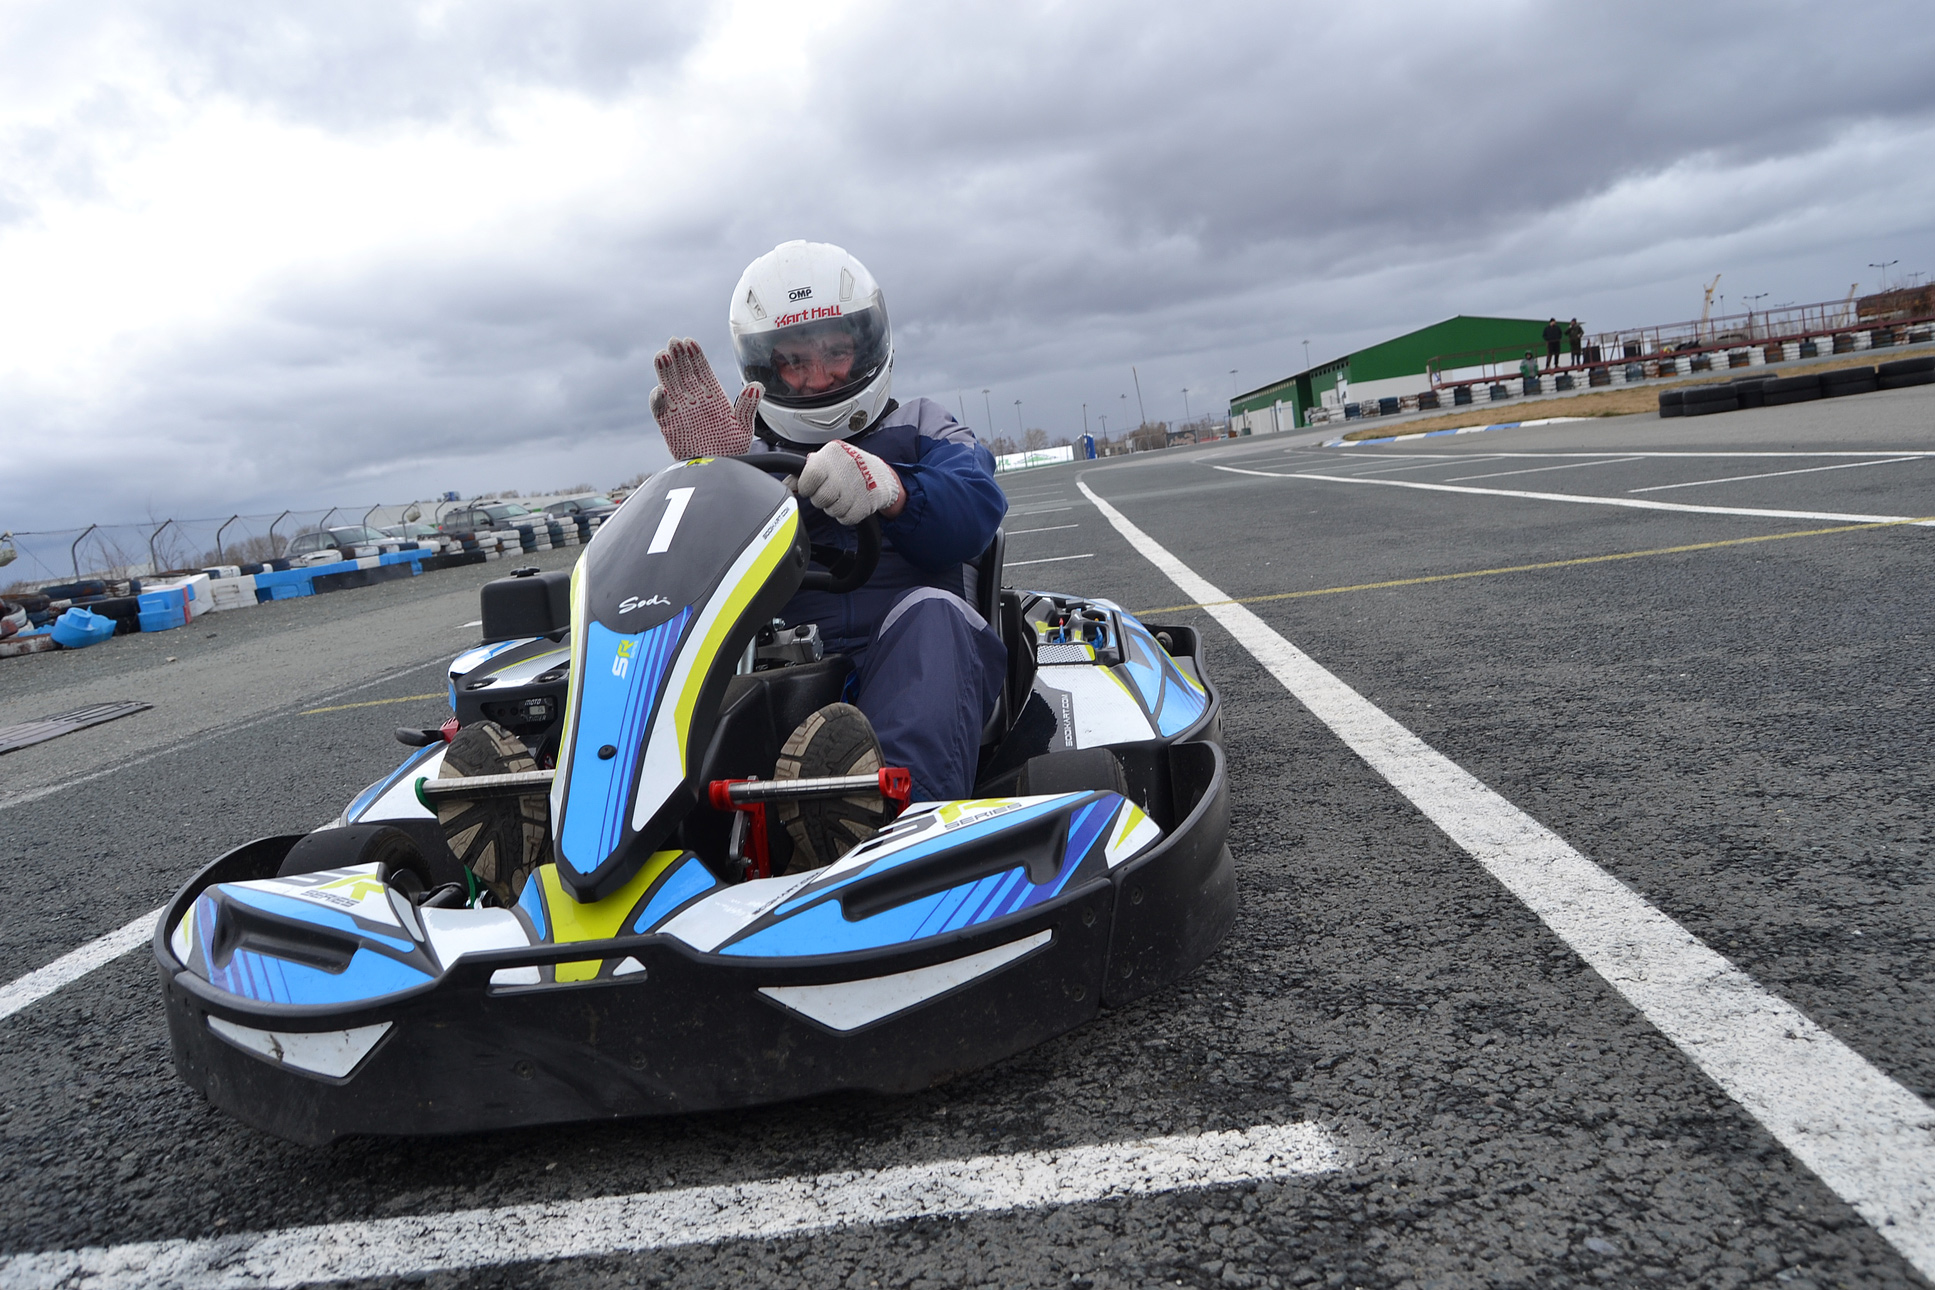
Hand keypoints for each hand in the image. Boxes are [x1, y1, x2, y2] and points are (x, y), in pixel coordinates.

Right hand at [649, 337, 762, 459]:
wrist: (719, 470)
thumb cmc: (732, 448)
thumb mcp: (744, 427)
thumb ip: (748, 407)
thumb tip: (757, 386)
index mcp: (713, 396)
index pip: (702, 371)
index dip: (695, 357)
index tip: (690, 342)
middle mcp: (694, 400)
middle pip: (683, 374)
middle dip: (678, 358)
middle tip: (673, 342)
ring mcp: (681, 411)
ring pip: (669, 387)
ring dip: (665, 372)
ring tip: (662, 356)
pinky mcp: (669, 425)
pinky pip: (660, 410)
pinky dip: (658, 401)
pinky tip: (661, 391)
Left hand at [798, 441, 903, 525]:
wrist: (879, 473)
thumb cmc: (845, 466)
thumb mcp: (824, 461)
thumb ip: (802, 472)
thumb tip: (786, 485)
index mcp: (831, 454)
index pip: (810, 477)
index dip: (807, 487)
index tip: (810, 487)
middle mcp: (845, 468)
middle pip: (820, 498)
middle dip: (821, 499)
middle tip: (828, 492)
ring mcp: (857, 486)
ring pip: (832, 511)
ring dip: (833, 508)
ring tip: (841, 496)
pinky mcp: (867, 502)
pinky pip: (846, 518)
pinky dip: (846, 515)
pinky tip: (851, 503)